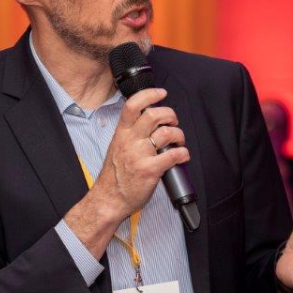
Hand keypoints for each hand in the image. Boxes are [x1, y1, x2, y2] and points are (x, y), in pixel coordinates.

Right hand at [89, 87, 189, 221]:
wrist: (109, 199)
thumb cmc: (114, 176)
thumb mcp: (117, 148)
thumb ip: (131, 134)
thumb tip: (150, 121)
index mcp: (121, 134)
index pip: (132, 105)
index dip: (149, 94)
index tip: (161, 93)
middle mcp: (130, 141)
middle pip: (153, 115)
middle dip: (170, 114)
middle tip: (173, 122)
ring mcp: (140, 155)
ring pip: (167, 133)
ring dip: (179, 134)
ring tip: (179, 141)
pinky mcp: (150, 170)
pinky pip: (174, 155)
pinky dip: (183, 153)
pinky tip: (182, 155)